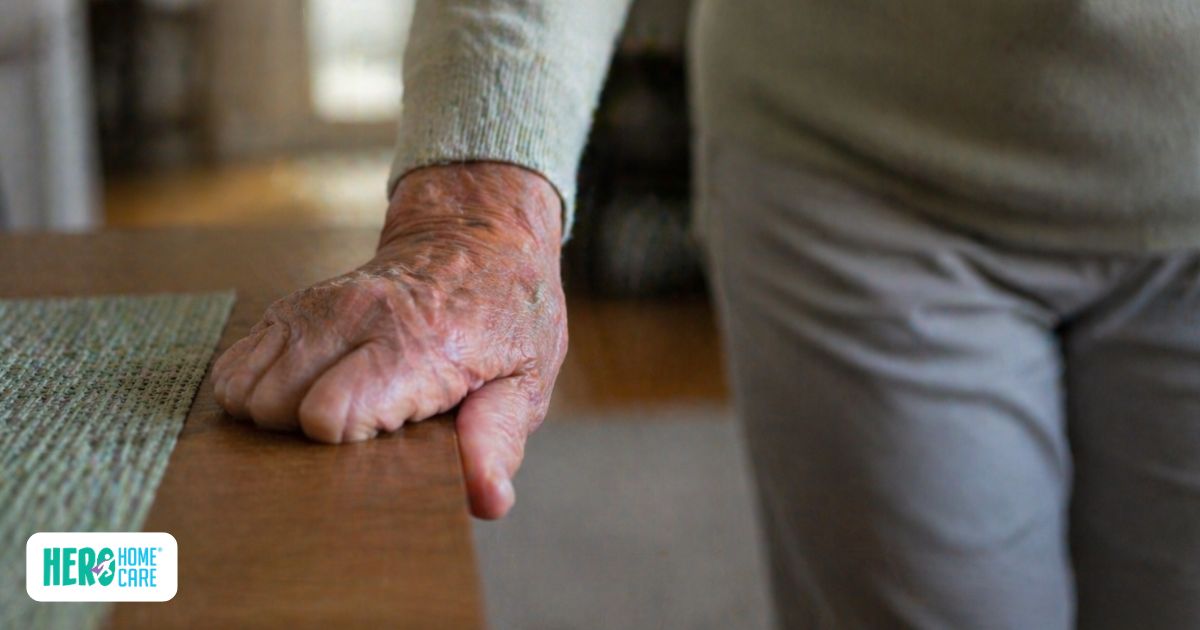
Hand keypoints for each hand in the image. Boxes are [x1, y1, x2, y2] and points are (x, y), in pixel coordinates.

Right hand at [211, 163, 567, 518]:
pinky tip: (306, 391)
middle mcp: (353, 318)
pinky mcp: (290, 308)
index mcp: (414, 346)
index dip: (346, 446)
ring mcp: (313, 308)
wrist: (476, 237)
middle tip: (361, 429)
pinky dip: (256, 390)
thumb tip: (488, 498)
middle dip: (304, 438)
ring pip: (243, 388)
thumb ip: (498, 439)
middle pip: (274, 408)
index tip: (383, 440)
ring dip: (276, 414)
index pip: (329, 415)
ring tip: (334, 408)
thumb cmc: (507, 316)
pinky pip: (234, 366)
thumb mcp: (526, 381)